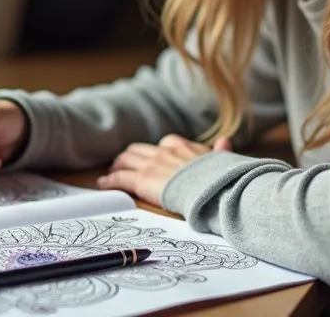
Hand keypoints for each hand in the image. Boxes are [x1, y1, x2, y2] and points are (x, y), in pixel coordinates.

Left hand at [97, 134, 231, 207]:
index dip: (156, 151)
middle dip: (131, 156)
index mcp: (183, 147)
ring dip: (118, 165)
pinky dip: (109, 181)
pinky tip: (103, 184)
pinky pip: (120, 178)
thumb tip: (226, 141)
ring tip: (112, 171)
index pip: (165, 144)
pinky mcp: (142, 180)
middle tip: (124, 163)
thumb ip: (221, 151)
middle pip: (140, 150)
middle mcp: (164, 152)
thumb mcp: (223, 161)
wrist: (211, 188)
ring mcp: (151, 165)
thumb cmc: (220, 178)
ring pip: (126, 160)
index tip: (154, 156)